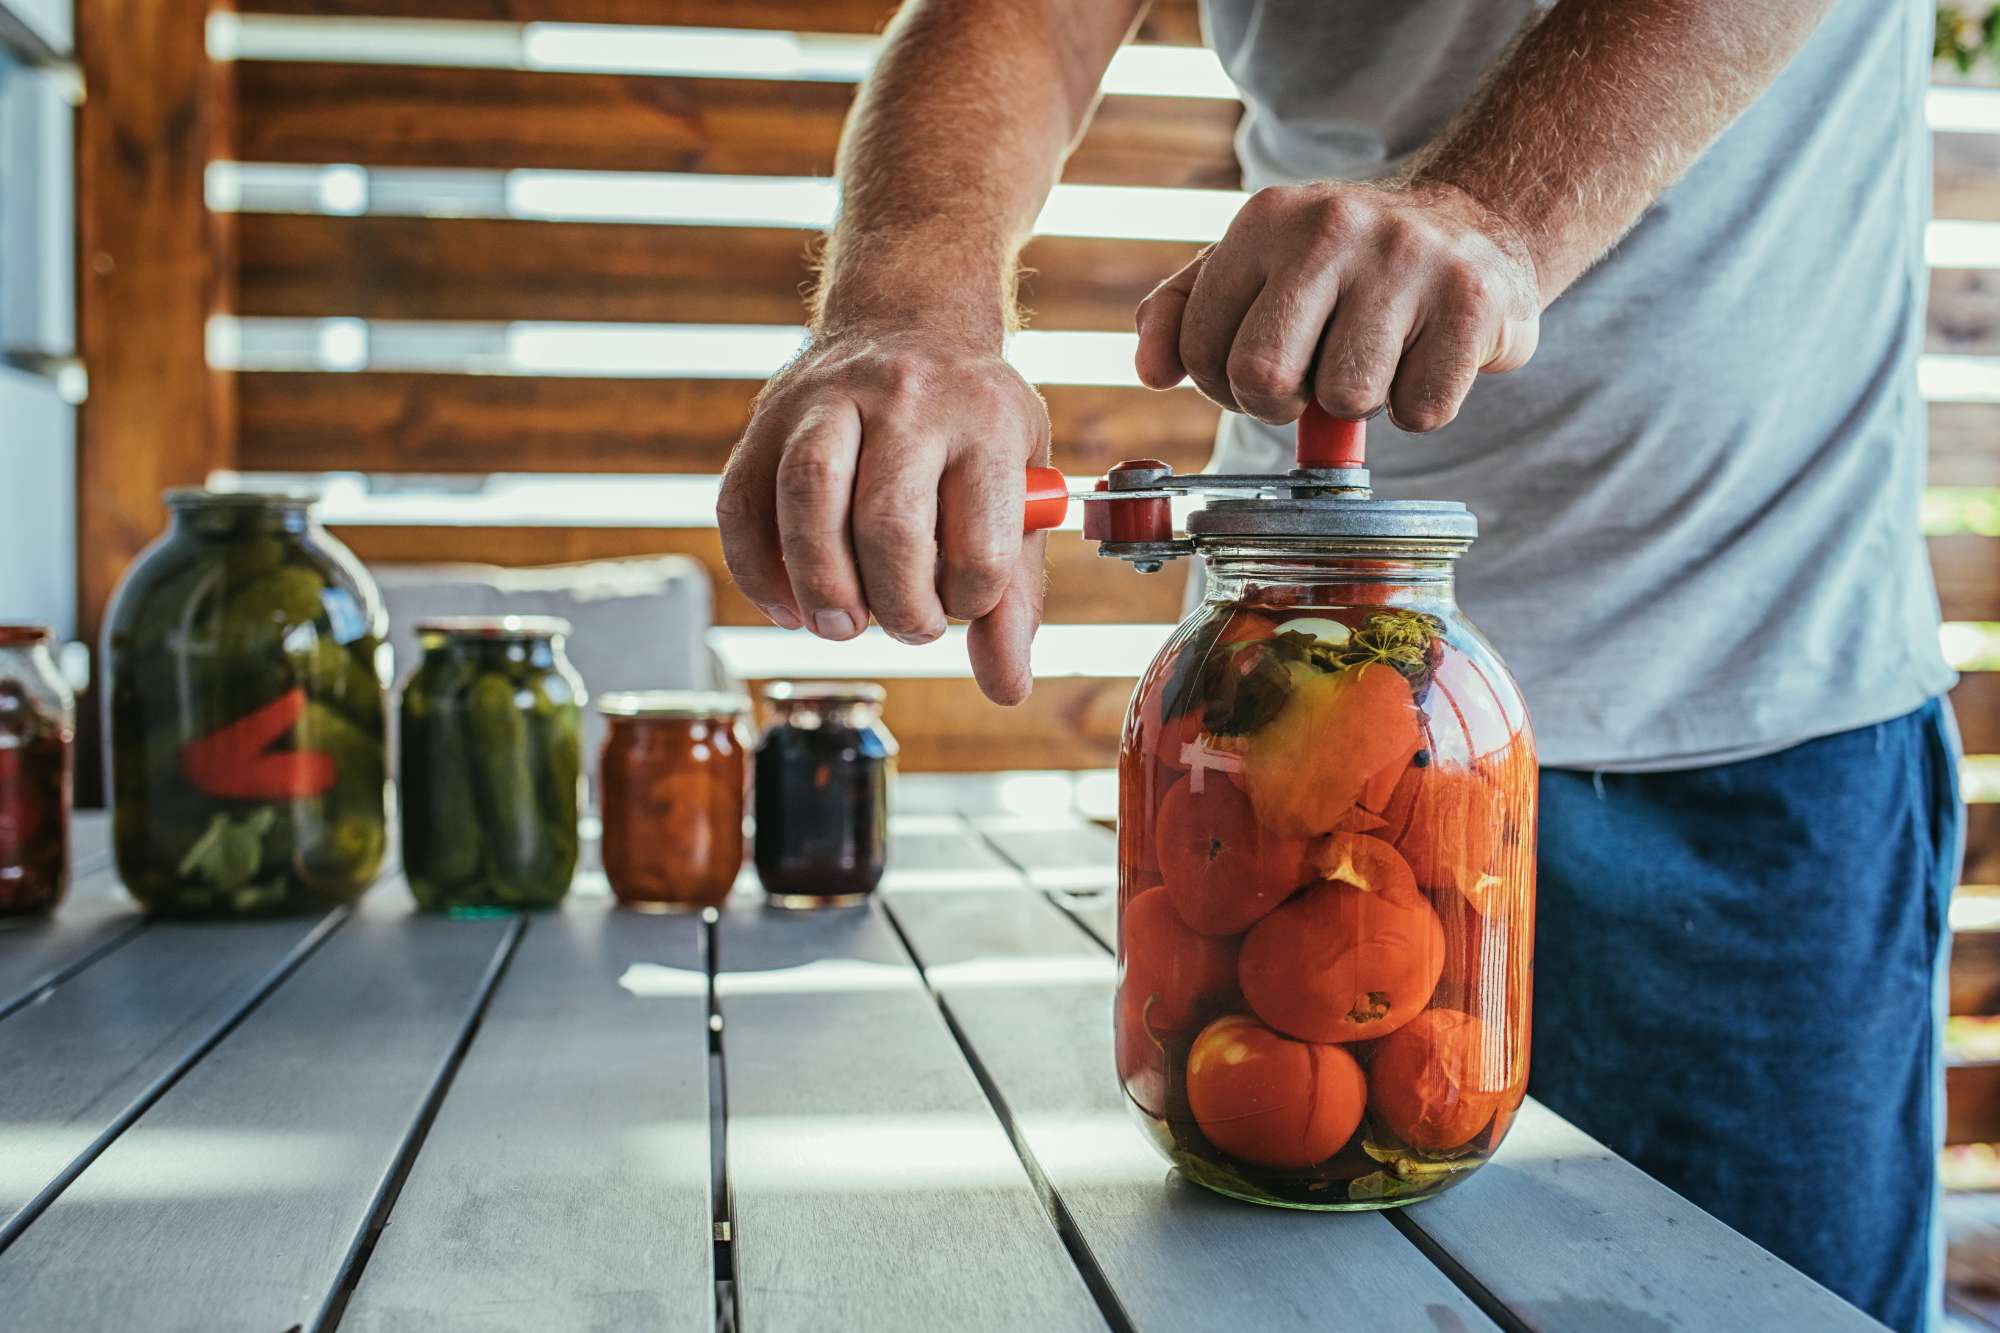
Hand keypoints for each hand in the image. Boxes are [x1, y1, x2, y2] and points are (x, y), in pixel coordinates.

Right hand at [715, 329, 1051, 704]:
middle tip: (903, 624)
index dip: (969, 603)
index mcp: (987, 419)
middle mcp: (908, 397)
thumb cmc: (971, 427)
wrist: (911, 320)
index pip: (979, 544)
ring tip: (840, 624)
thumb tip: (1006, 687)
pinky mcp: (767, 415)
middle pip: (887, 523)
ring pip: (807, 496)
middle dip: (895, 605)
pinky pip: (741, 502)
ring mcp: (829, 397)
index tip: (963, 604)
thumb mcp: (1018, 491)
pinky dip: (758, 571)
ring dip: (820, 586)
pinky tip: (789, 605)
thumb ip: (1014, 595)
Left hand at [1134, 181, 1540, 430]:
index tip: (1262, 371)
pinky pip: (1420, 411)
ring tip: (1377, 356)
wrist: (1474, 225)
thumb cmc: (1343, 268)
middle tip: (1311, 380)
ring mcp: (1407, 258)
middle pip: (1262, 377)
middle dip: (1280, 404)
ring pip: (1346, 400)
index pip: (1201, 349)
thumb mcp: (1252, 267)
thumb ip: (1182, 314)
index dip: (1223, 387)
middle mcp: (1332, 226)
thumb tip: (1151, 372)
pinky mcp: (1471, 301)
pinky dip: (1419, 407)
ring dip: (1356, 403)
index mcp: (1265, 219)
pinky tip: (1425, 358)